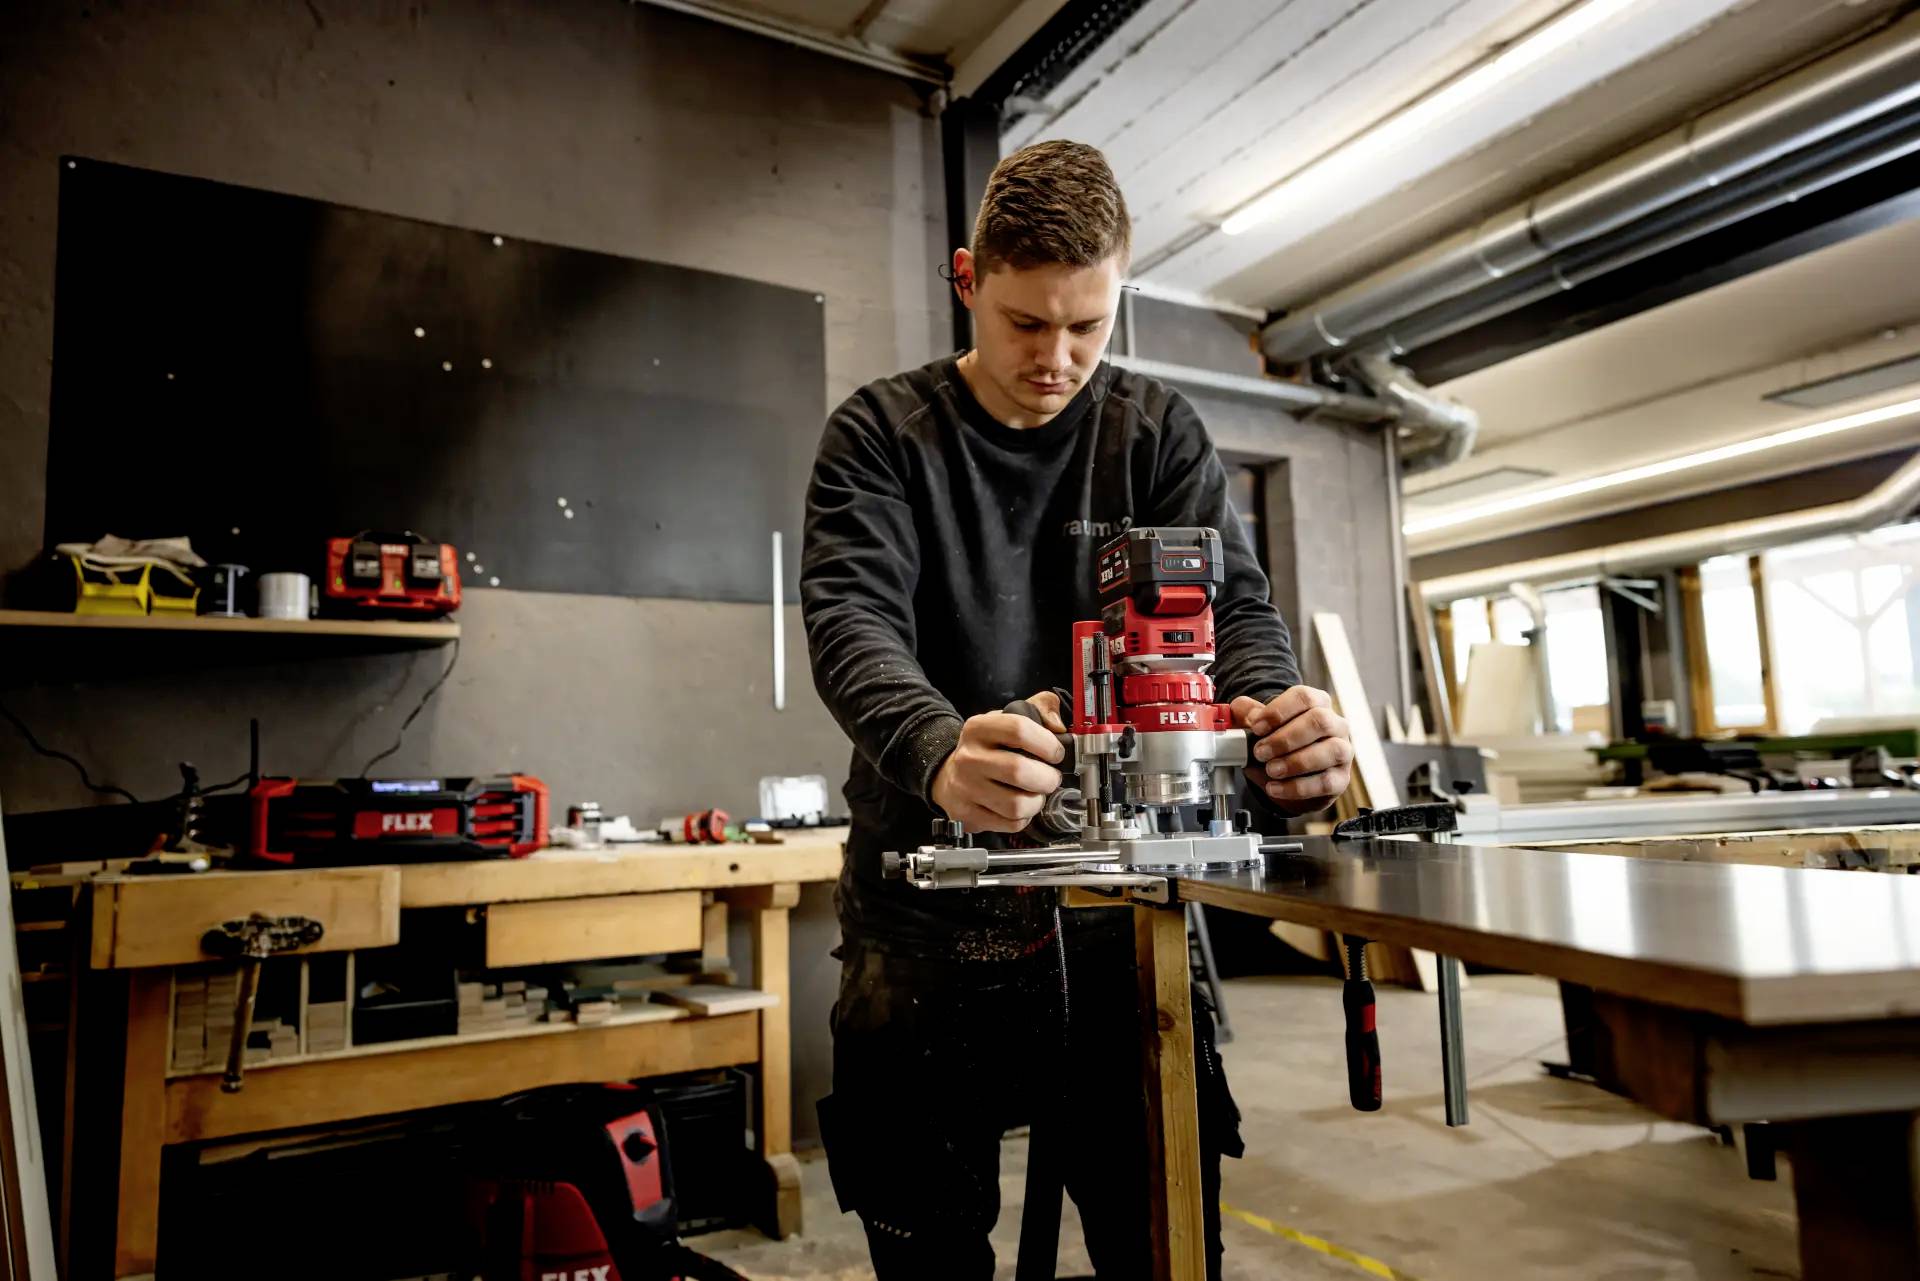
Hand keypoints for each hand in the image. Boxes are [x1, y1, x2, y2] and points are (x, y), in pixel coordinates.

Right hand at [930, 693, 1065, 832]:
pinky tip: (1020, 807)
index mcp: (978, 728)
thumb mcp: (1009, 718)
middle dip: (1047, 778)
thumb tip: (1058, 726)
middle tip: (1050, 778)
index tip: (1056, 753)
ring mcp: (965, 788)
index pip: (1019, 730)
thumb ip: (1041, 709)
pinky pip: (1010, 824)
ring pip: (1017, 804)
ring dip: (1037, 801)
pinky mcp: (967, 815)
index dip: (1047, 743)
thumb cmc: (988, 749)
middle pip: (1019, 771)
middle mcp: (969, 758)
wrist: (950, 776)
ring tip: (1035, 793)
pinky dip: (1024, 818)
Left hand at [1231, 687, 1352, 813]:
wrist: (1285, 777)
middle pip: (1320, 721)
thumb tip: (1247, 713)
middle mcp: (1335, 724)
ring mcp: (1343, 751)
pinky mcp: (1341, 779)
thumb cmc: (1275, 743)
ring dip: (1296, 762)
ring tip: (1271, 770)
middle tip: (1260, 752)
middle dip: (1286, 739)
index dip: (1278, 711)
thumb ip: (1247, 713)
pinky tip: (1276, 788)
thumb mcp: (1257, 725)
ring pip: (1331, 750)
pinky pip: (1326, 782)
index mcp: (1316, 703)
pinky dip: (1298, 787)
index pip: (1304, 697)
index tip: (1256, 727)